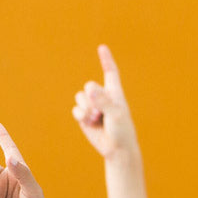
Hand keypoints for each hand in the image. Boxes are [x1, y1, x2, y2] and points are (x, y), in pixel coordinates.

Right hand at [72, 44, 137, 158]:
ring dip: (86, 109)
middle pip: (89, 86)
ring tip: (97, 119)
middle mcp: (102, 96)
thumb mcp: (116, 115)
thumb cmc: (122, 132)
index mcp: (115, 93)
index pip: (110, 72)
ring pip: (79, 97)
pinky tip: (90, 123)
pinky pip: (75, 109)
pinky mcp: (84, 116)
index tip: (102, 47)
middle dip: (92, 100)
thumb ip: (103, 101)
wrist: (117, 149)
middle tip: (102, 114)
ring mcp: (92, 106)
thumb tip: (89, 88)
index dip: (106, 59)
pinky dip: (81, 116)